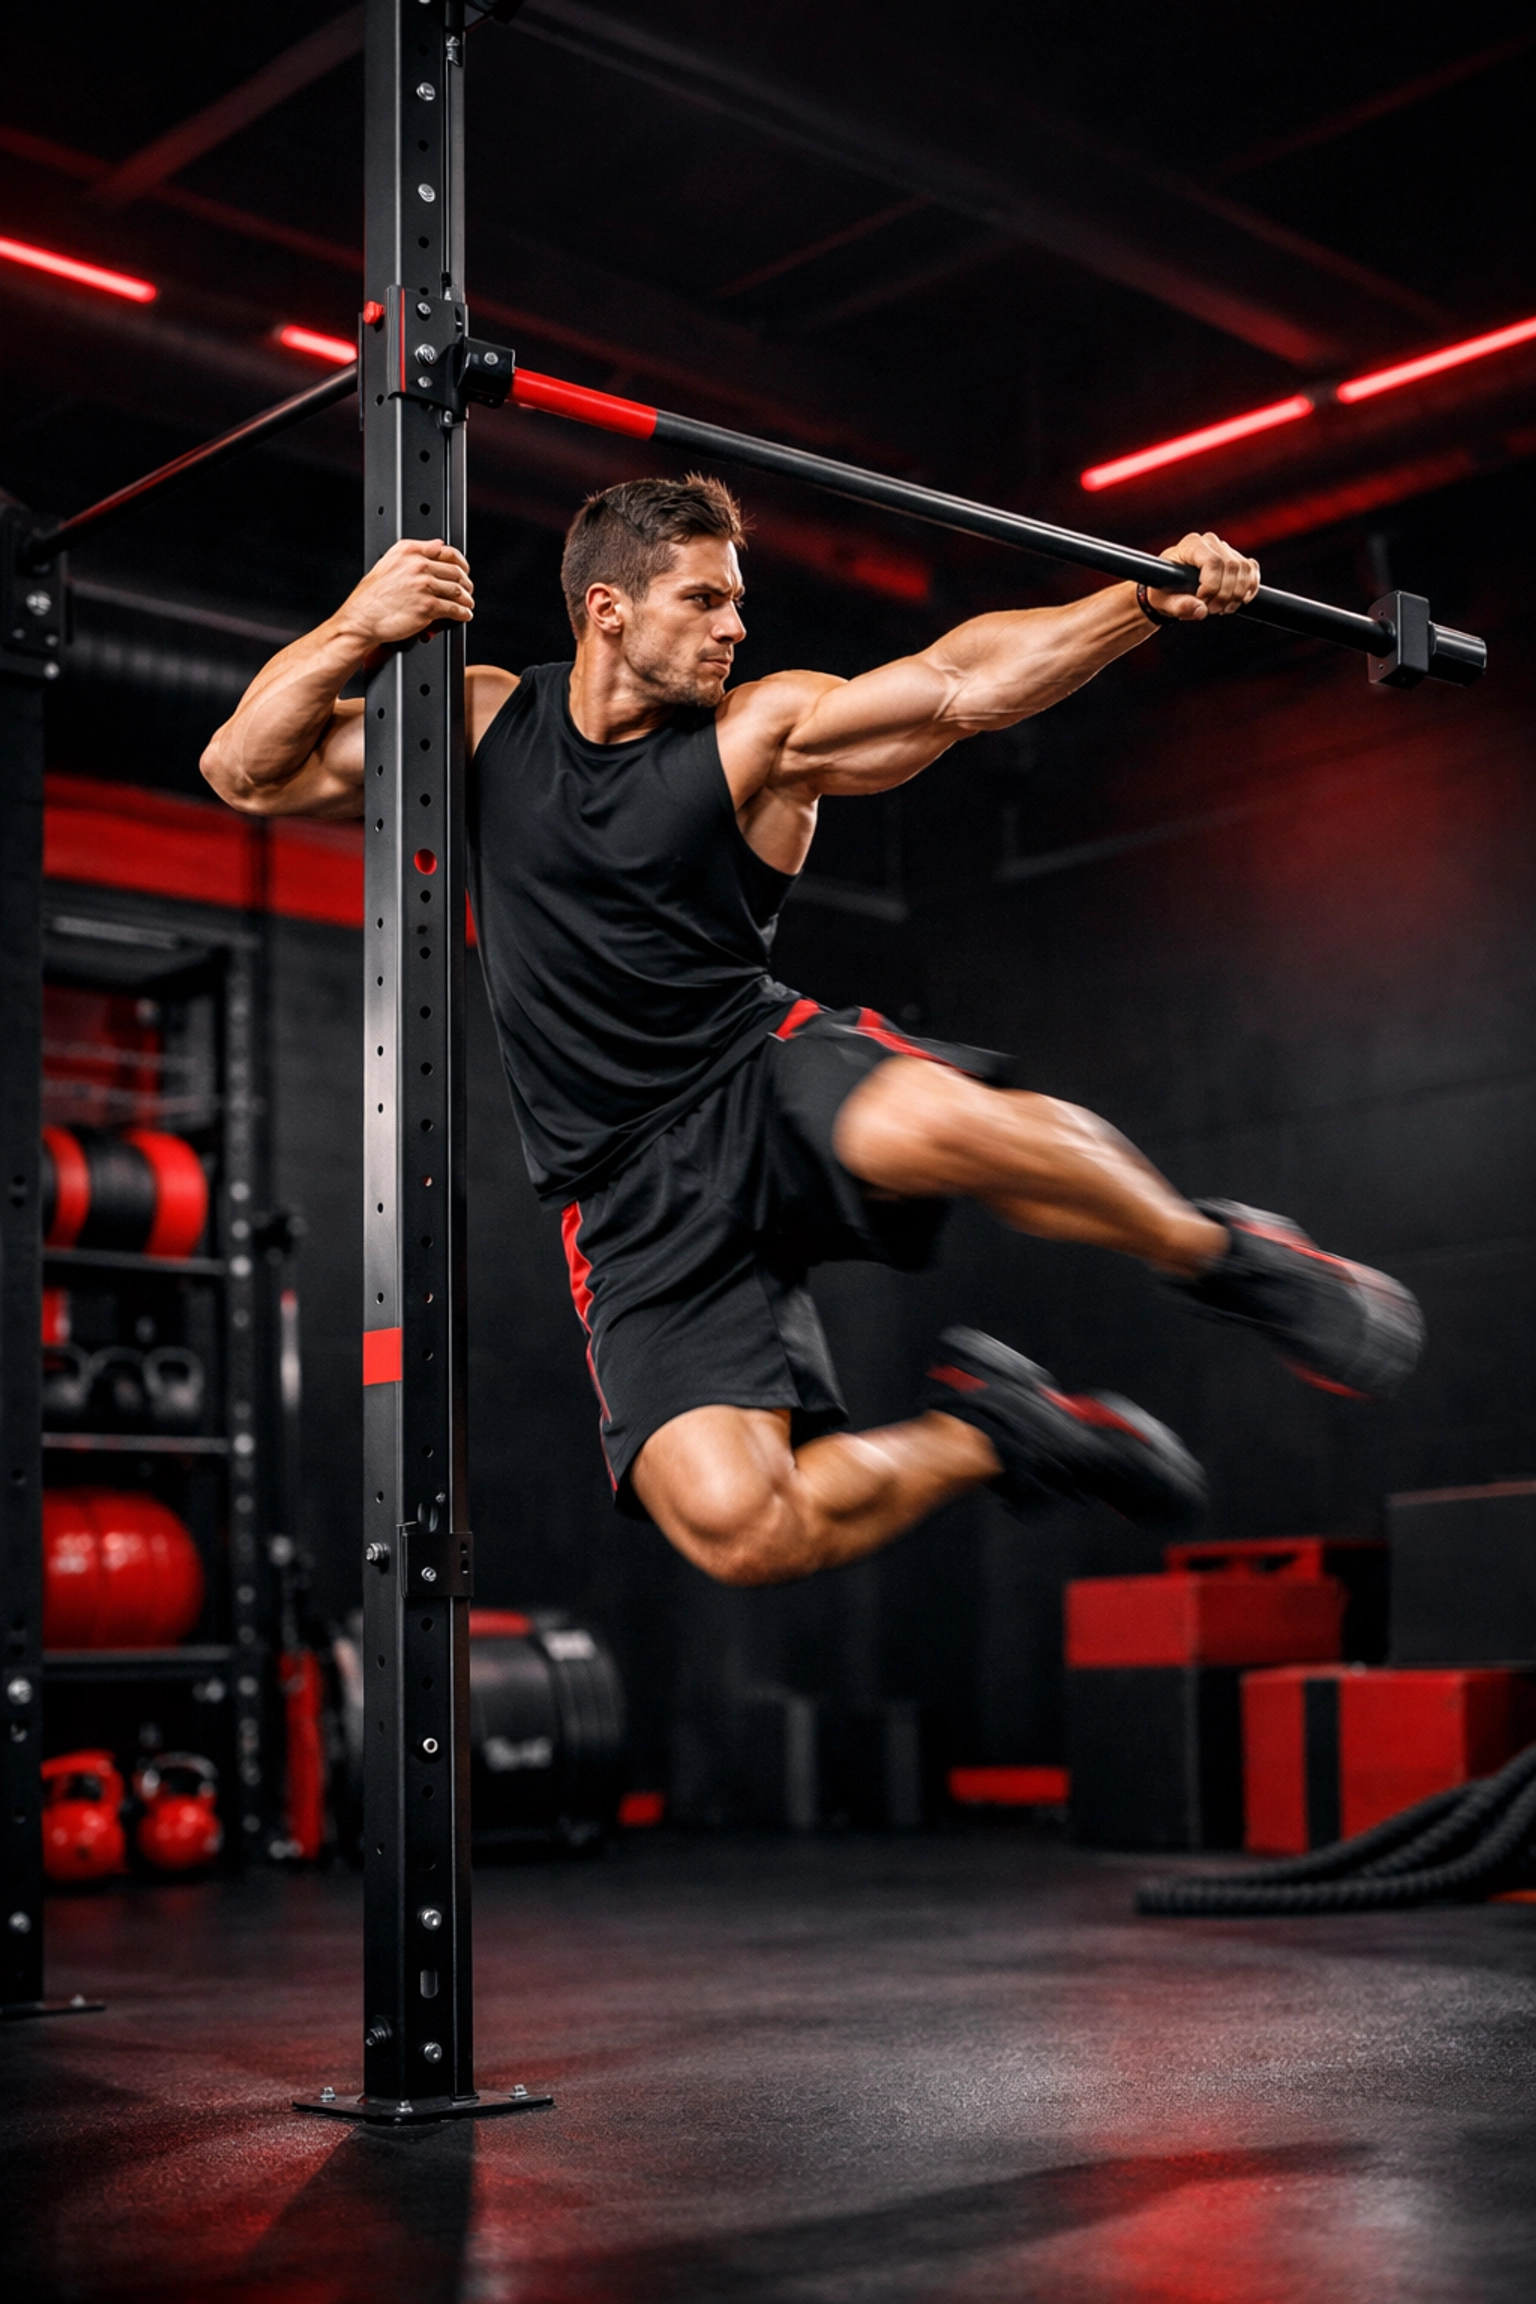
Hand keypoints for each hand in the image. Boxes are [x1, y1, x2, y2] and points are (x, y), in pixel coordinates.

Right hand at [332, 536, 474, 650]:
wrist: (361, 618)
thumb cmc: (371, 596)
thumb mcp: (388, 563)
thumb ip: (413, 554)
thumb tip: (437, 545)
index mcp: (409, 551)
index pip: (445, 551)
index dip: (460, 562)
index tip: (463, 570)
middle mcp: (418, 565)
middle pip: (456, 571)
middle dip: (465, 583)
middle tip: (467, 590)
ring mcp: (424, 585)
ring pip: (458, 590)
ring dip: (467, 599)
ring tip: (468, 604)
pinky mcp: (428, 606)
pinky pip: (454, 609)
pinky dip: (463, 613)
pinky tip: (464, 615)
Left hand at [1144, 531, 1258, 620]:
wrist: (1170, 590)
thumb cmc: (1164, 592)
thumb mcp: (1164, 602)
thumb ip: (1179, 606)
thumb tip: (1201, 611)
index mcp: (1191, 545)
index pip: (1213, 561)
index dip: (1212, 586)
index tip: (1202, 602)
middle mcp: (1210, 542)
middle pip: (1231, 566)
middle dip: (1224, 594)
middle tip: (1211, 610)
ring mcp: (1225, 549)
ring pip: (1245, 569)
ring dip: (1237, 594)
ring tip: (1221, 609)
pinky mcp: (1236, 560)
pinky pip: (1252, 570)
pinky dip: (1250, 588)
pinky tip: (1239, 601)